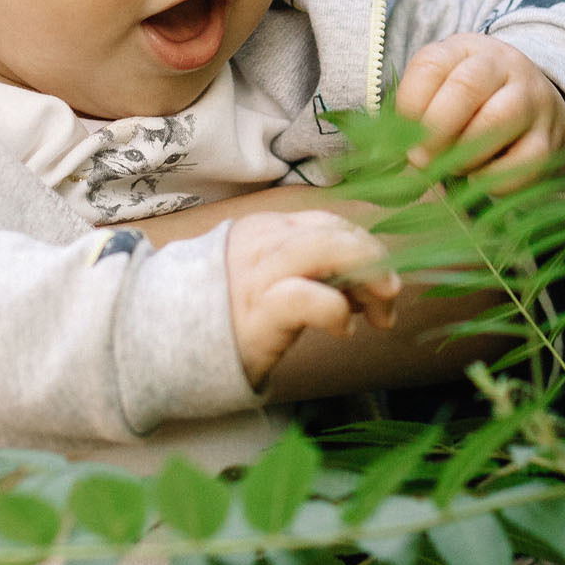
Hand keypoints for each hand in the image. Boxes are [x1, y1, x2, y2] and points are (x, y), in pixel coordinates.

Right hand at [225, 210, 401, 386]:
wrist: (174, 340)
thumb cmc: (230, 313)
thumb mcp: (272, 279)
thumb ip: (315, 273)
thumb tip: (370, 287)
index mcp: (268, 229)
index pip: (330, 224)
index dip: (364, 249)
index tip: (378, 284)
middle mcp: (264, 241)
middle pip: (335, 232)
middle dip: (374, 261)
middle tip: (390, 298)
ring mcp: (259, 272)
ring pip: (326, 250)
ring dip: (367, 279)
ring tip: (380, 314)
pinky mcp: (257, 310)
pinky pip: (305, 296)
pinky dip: (335, 309)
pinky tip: (344, 329)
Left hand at [395, 32, 564, 186]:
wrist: (537, 102)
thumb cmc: (472, 101)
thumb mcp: (443, 87)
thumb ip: (416, 112)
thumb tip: (388, 152)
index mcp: (466, 49)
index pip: (430, 65)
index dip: (410, 103)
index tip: (398, 136)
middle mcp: (504, 66)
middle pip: (466, 87)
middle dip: (435, 128)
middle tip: (419, 159)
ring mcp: (532, 100)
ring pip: (497, 120)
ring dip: (464, 153)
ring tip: (451, 167)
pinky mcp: (550, 140)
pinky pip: (522, 163)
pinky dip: (493, 178)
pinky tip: (479, 178)